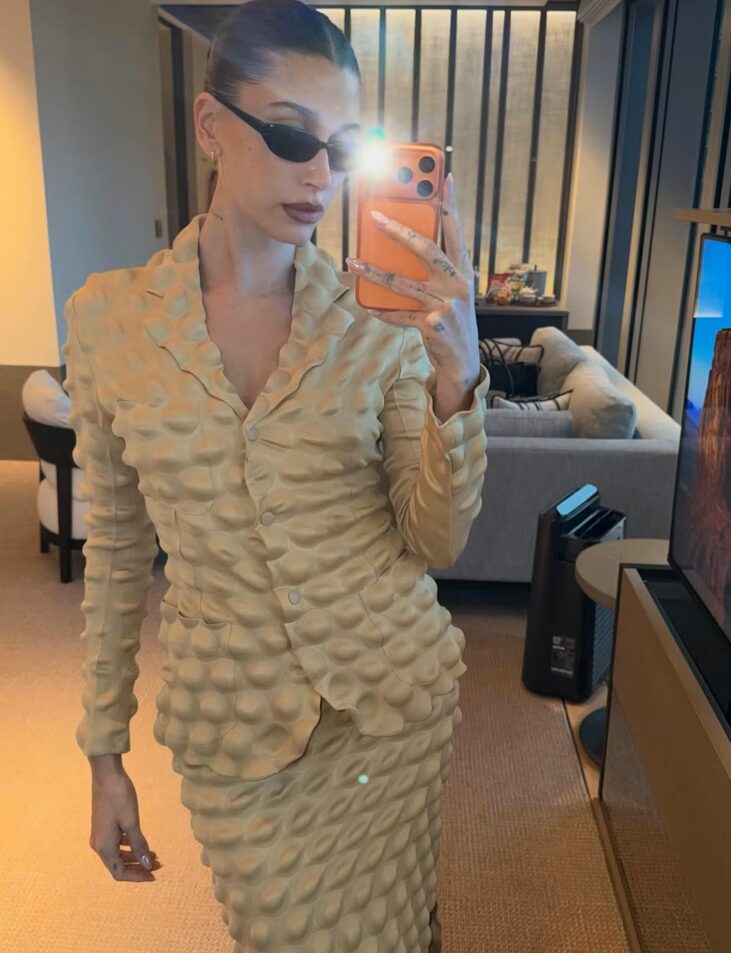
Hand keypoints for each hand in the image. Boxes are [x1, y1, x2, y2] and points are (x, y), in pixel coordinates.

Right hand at [89, 760, 161, 881]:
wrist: (107, 775)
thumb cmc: (119, 797)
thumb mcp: (132, 822)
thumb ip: (139, 845)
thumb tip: (146, 865)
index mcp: (104, 847)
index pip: (119, 873)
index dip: (137, 876)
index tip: (154, 874)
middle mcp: (99, 844)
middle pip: (118, 865)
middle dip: (139, 867)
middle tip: (158, 863)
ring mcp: (100, 835)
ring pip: (118, 854)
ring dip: (135, 856)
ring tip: (154, 854)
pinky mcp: (104, 826)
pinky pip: (117, 843)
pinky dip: (130, 846)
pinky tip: (142, 842)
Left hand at [346, 172, 480, 391]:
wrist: (462, 361)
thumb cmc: (452, 319)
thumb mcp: (452, 290)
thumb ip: (437, 268)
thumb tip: (405, 242)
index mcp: (464, 271)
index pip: (456, 231)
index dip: (451, 204)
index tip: (443, 178)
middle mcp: (457, 284)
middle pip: (426, 249)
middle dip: (399, 230)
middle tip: (375, 215)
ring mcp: (445, 305)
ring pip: (401, 283)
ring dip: (373, 272)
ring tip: (352, 262)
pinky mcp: (431, 325)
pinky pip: (398, 314)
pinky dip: (381, 310)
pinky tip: (366, 304)